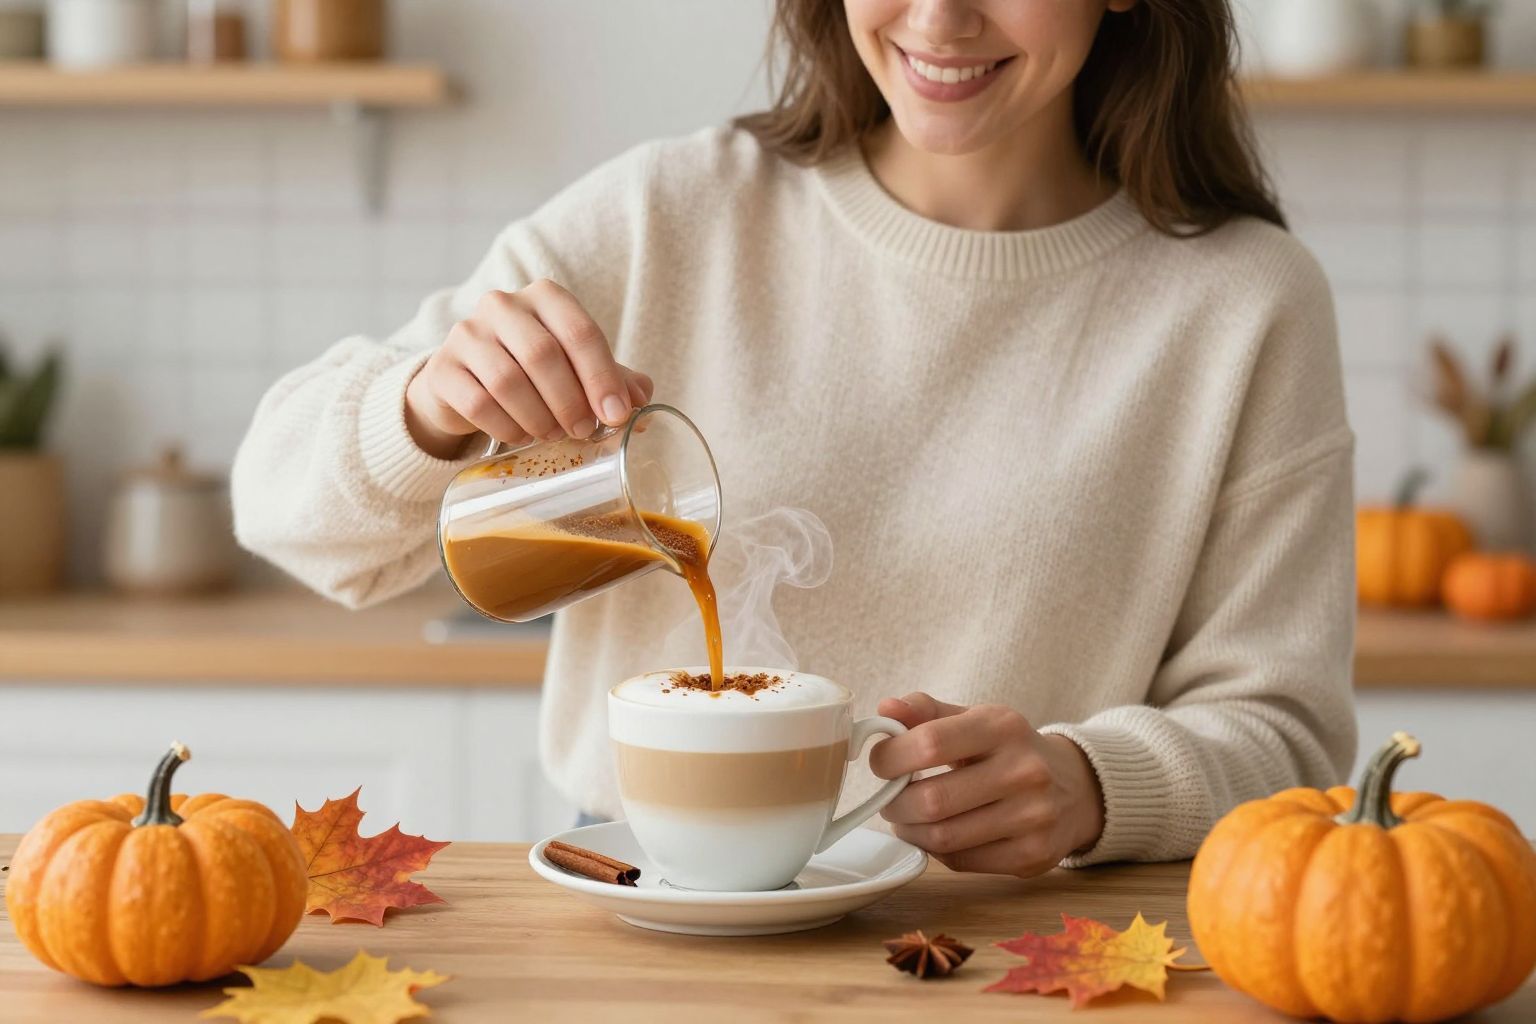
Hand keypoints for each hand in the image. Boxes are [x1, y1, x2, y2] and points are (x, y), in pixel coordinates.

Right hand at [404, 279, 654, 457]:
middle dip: (570, 401)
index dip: (602, 377)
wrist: (466, 382)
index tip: (617, 416)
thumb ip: (614, 381)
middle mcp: (502, 305)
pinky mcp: (442, 368)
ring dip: (539, 417)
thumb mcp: (577, 370)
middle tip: (583, 431)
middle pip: (543, 355)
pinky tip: (520, 435)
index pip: (580, 332)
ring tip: (553, 434)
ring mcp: (467, 333)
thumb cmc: (534, 372)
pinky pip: (478, 403)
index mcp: (545, 297)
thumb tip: (642, 405)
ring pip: (508, 381)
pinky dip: (507, 427)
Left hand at [869, 693, 1104, 877]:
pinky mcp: (1032, 856)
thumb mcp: (973, 719)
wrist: (1075, 789)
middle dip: (895, 802)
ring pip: (942, 838)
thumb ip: (926, 712)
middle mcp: (1025, 770)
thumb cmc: (1007, 750)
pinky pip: (960, 862)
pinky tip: (937, 834)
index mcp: (1003, 727)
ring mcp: (1033, 817)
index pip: (929, 743)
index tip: (881, 763)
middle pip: (931, 800)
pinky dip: (936, 851)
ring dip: (910, 831)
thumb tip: (885, 709)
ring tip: (908, 818)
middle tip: (889, 798)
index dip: (891, 757)